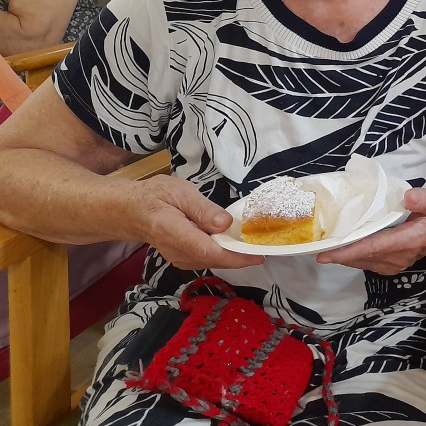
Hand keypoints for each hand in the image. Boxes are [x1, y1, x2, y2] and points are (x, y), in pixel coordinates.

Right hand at [133, 175, 263, 270]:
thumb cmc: (156, 196)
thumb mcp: (181, 192)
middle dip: (241, 257)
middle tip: (264, 246)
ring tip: (254, 244)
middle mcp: (176, 252)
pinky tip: (234, 244)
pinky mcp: (182, 258)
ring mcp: (178, 258)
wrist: (131, 211)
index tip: (258, 254)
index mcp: (174, 232)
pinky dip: (223, 254)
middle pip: (213, 260)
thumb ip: (203, 209)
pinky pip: (206, 259)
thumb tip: (226, 224)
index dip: (236, 256)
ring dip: (234, 256)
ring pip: (211, 261)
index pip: (208, 251)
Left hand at [316, 187, 425, 272]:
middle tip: (313, 246)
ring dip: (342, 256)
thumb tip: (408, 197)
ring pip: (362, 262)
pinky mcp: (391, 265)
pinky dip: (351, 257)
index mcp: (409, 241)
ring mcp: (395, 264)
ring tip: (321, 246)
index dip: (348, 251)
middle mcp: (399, 257)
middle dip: (337, 254)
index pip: (373, 247)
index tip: (326, 253)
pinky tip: (340, 248)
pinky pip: (366, 262)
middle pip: (362, 257)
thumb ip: (424, 198)